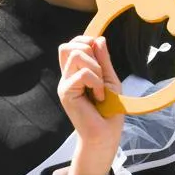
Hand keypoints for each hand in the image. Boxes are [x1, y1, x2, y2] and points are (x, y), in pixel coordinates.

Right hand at [57, 36, 124, 174]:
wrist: (105, 135)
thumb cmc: (108, 111)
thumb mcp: (110, 80)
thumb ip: (104, 60)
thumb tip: (99, 39)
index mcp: (75, 73)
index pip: (71, 45)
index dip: (85, 41)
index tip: (100, 56)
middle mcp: (66, 77)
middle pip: (67, 46)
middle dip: (89, 51)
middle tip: (100, 72)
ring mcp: (64, 84)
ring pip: (75, 55)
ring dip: (95, 68)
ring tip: (101, 87)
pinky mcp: (66, 93)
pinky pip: (82, 73)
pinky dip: (96, 82)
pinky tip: (99, 96)